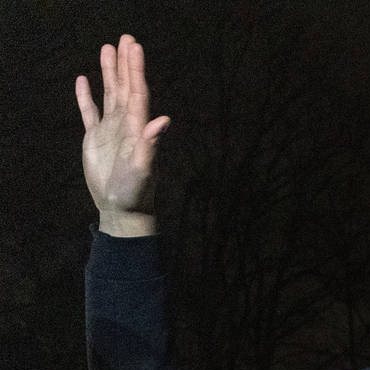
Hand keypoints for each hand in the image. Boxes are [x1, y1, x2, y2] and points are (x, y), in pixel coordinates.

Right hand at [75, 35, 169, 236]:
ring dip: (108, 72)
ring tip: (107, 48)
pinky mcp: (94, 138)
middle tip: (126, 38)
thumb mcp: (144, 168)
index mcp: (137, 127)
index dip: (136, 69)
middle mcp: (125, 124)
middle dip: (125, 63)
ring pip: (109, 93)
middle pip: (125, 86)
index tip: (135, 48)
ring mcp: (109, 129)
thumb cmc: (137, 191)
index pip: (137, 92)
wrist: (122, 208)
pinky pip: (88, 111)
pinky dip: (85, 96)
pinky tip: (83, 80)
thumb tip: (162, 120)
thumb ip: (151, 143)